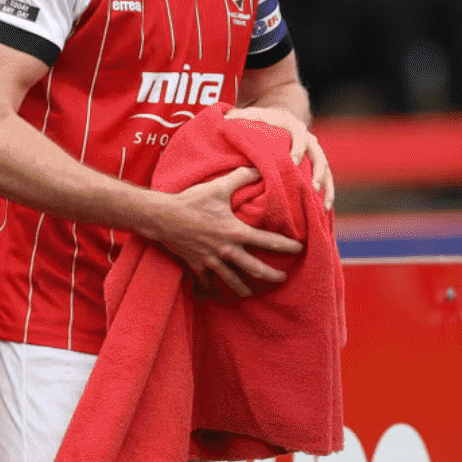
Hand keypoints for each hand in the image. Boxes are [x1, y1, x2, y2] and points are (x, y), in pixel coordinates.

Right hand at [149, 166, 303, 297]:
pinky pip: (206, 281)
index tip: (298, 249)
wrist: (162, 217)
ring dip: (243, 288)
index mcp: (236, 232)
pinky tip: (215, 292)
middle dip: (271, 275)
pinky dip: (210, 288)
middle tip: (282, 279)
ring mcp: (211, 261)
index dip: (286, 246)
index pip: (268, 241)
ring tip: (250, 293)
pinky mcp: (196, 265)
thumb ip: (240, 178)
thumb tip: (257, 168)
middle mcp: (227, 250)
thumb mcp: (218, 187)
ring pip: (232, 280)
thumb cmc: (191, 201)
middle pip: (255, 269)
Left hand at [224, 106, 334, 209]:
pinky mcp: (316, 164)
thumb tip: (223, 122)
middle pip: (318, 154)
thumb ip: (238, 118)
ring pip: (325, 168)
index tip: (294, 162)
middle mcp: (307, 137)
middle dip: (318, 171)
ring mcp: (313, 151)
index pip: (299, 136)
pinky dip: (327, 193)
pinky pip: (326, 179)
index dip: (298, 148)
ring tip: (322, 206)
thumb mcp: (248, 117)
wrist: (276, 118)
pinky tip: (325, 210)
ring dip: (326, 186)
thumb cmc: (258, 121)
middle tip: (313, 187)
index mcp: (292, 126)